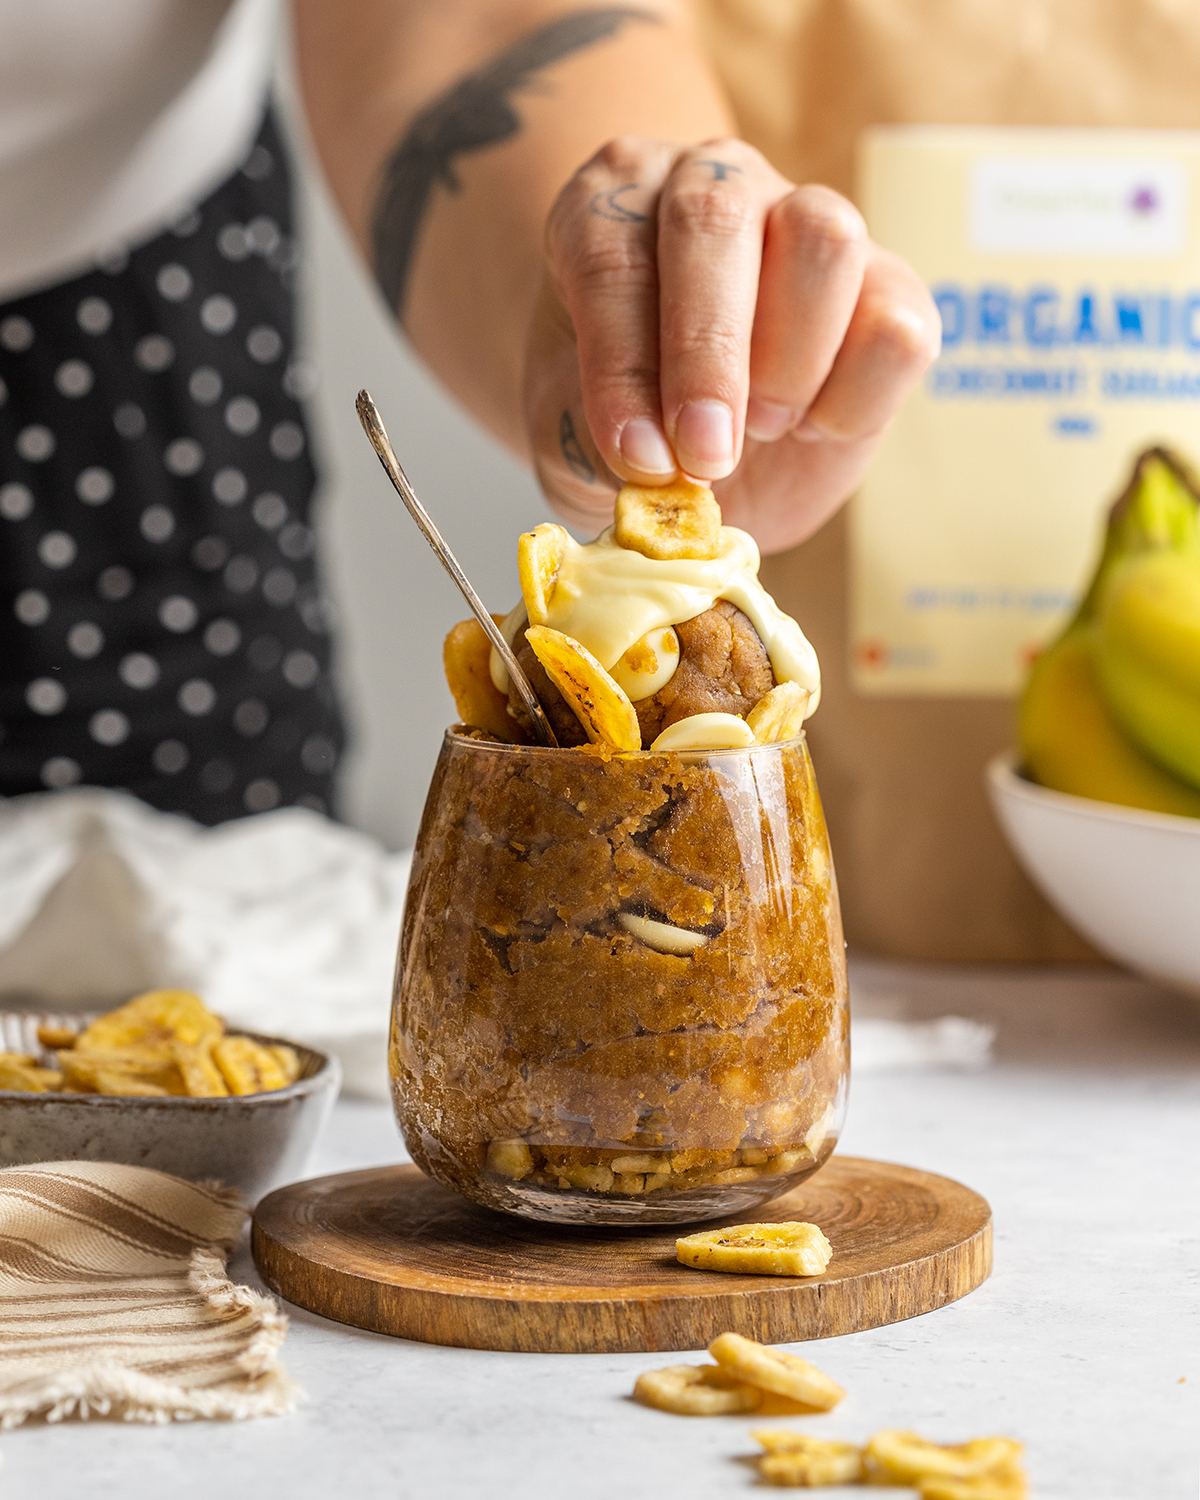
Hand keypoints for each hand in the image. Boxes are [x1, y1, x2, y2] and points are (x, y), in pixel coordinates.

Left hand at [524, 137, 939, 553]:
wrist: (689, 454)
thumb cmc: (625, 427)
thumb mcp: (580, 443)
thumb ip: (595, 446)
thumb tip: (659, 467)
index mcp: (612, 203)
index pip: (611, 259)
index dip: (623, 365)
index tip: (639, 458)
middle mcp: (713, 183)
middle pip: (717, 218)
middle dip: (708, 356)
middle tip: (705, 457)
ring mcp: (810, 219)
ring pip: (823, 241)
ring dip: (789, 362)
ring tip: (762, 428)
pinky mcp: (890, 284)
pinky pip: (895, 327)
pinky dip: (852, 399)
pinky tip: (811, 426)